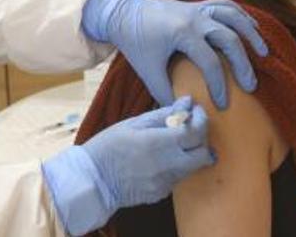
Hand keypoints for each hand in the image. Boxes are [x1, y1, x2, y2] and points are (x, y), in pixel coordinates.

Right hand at [42, 97, 213, 234]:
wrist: (92, 181)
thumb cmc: (108, 146)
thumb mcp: (133, 124)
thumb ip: (163, 114)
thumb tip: (187, 103)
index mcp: (158, 143)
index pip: (196, 132)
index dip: (202, 119)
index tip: (196, 112)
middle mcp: (167, 165)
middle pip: (204, 154)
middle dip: (202, 139)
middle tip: (191, 129)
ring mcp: (165, 182)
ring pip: (193, 167)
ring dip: (190, 153)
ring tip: (173, 143)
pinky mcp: (161, 194)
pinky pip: (178, 178)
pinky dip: (176, 166)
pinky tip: (159, 160)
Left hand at [82, 0, 269, 108]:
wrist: (124, 12)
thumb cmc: (135, 43)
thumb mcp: (147, 70)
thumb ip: (164, 92)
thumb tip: (182, 112)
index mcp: (182, 33)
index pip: (210, 62)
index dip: (219, 86)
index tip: (223, 104)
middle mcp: (194, 18)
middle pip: (229, 39)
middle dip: (242, 64)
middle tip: (250, 86)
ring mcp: (198, 8)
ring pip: (233, 16)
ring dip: (251, 34)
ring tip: (263, 53)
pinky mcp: (198, 5)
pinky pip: (226, 5)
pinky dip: (242, 15)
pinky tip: (253, 28)